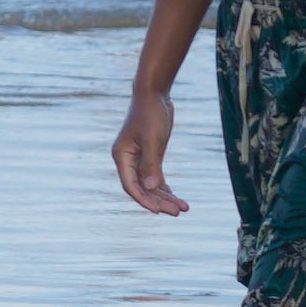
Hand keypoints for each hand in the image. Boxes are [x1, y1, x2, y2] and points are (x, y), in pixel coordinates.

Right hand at [114, 86, 187, 214]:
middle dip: (160, 201)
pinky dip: (167, 189)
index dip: (144, 200)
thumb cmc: (151, 113)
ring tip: (184, 208)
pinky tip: (179, 199)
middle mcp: (128, 161)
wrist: (155, 94)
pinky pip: (157, 178)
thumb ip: (151, 164)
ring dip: (166, 197)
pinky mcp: (151, 157)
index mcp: (121, 156)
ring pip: (151, 186)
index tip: (158, 211)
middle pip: (142, 189)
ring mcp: (140, 160)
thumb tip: (150, 188)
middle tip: (177, 212)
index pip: (130, 185)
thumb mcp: (152, 139)